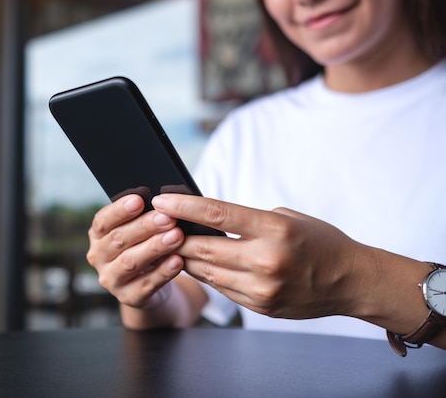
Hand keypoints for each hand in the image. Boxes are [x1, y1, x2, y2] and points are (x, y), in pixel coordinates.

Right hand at [87, 194, 185, 308]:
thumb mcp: (139, 231)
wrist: (150, 282)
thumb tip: (162, 202)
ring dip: (155, 248)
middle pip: (118, 240)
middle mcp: (98, 258)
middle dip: (145, 227)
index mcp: (98, 236)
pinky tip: (178, 261)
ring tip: (176, 236)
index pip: (102, 221)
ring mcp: (111, 280)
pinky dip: (163, 272)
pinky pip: (146, 284)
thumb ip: (142, 217)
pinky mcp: (128, 297)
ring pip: (131, 262)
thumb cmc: (143, 246)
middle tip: (168, 218)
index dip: (119, 211)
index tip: (139, 200)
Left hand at [151, 194, 364, 319]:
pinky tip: (196, 263)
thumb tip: (205, 219)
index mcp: (274, 230)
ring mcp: (262, 289)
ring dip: (184, 257)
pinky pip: (220, 288)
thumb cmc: (318, 241)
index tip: (161, 201)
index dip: (183, 207)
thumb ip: (246, 220)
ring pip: (206, 271)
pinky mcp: (260, 306)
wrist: (350, 281)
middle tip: (157, 225)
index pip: (217, 215)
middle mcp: (266, 261)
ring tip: (170, 243)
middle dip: (175, 236)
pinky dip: (205, 274)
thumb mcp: (286, 218)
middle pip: (203, 248)